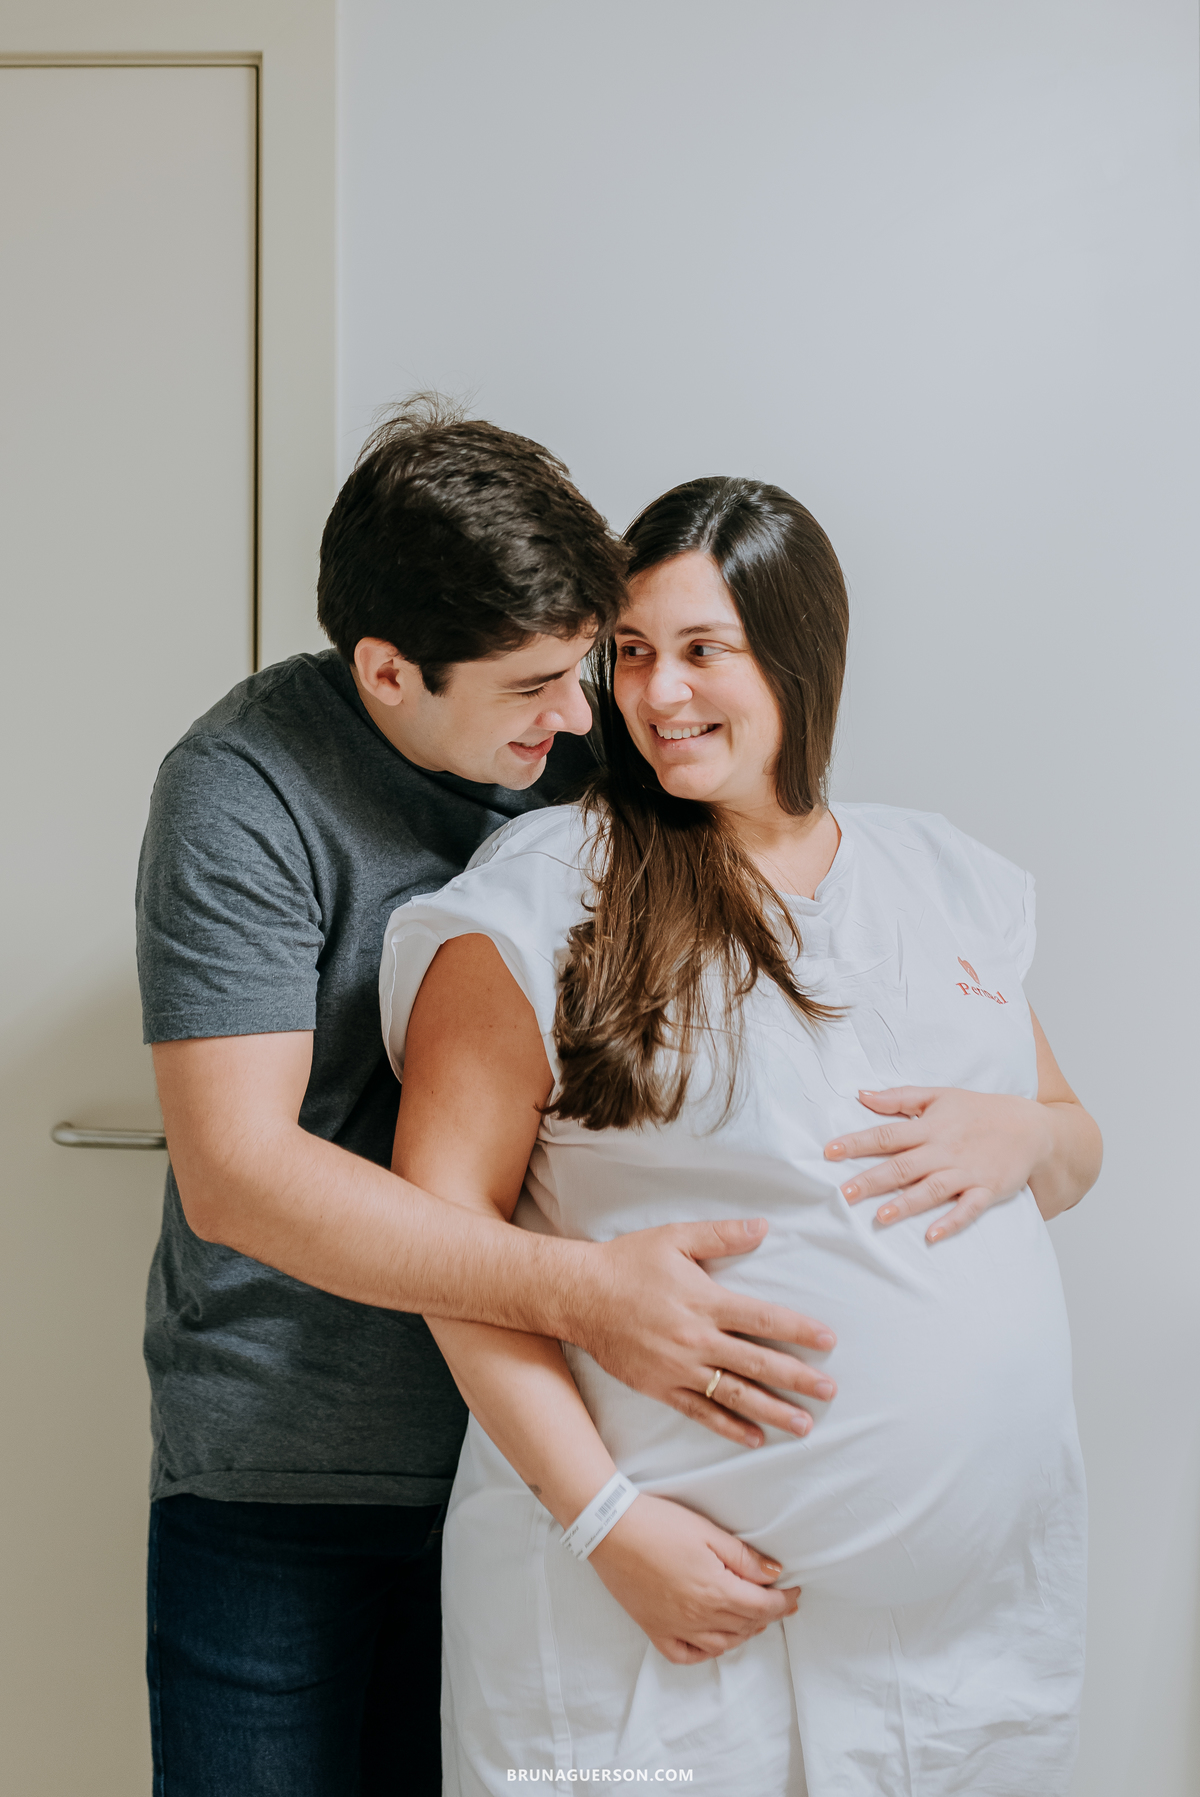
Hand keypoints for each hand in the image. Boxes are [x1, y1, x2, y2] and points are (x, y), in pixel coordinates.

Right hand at [575, 1219, 837, 1450]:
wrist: (578, 1294)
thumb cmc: (628, 1261)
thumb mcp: (675, 1237)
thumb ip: (721, 1235)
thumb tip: (763, 1227)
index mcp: (704, 1300)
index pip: (763, 1319)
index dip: (799, 1331)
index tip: (828, 1342)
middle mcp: (696, 1338)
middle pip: (757, 1363)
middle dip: (797, 1378)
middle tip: (829, 1392)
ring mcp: (678, 1367)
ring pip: (734, 1394)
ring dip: (772, 1410)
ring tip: (803, 1424)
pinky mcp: (659, 1387)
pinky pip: (700, 1412)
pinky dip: (729, 1427)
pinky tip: (754, 1438)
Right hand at [589, 1493, 798, 1662]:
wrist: (610, 1529)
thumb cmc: (660, 1524)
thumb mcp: (708, 1532)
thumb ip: (743, 1557)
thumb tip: (774, 1574)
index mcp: (716, 1592)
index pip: (763, 1607)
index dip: (784, 1602)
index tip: (795, 1593)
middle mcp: (698, 1617)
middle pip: (746, 1625)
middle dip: (768, 1615)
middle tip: (780, 1602)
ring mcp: (675, 1627)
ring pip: (721, 1644)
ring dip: (743, 1633)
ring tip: (753, 1619)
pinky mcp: (653, 1629)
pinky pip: (685, 1655)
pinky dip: (705, 1652)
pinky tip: (713, 1641)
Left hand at [825, 1085, 1053, 1242]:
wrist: (1031, 1127)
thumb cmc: (980, 1110)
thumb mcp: (939, 1095)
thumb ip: (899, 1097)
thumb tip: (861, 1094)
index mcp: (930, 1127)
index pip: (887, 1134)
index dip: (857, 1142)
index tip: (829, 1151)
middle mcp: (945, 1150)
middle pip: (903, 1166)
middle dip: (873, 1180)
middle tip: (844, 1194)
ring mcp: (967, 1173)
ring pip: (932, 1190)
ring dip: (906, 1204)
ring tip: (881, 1216)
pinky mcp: (987, 1190)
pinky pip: (968, 1209)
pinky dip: (951, 1222)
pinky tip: (932, 1235)